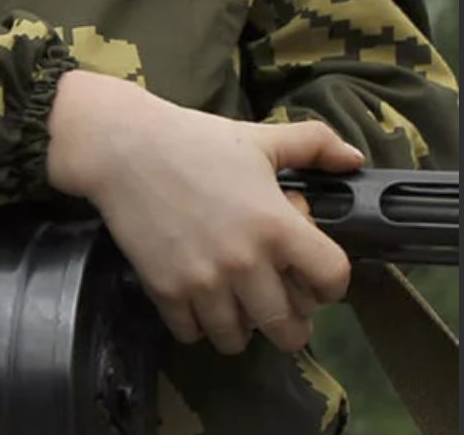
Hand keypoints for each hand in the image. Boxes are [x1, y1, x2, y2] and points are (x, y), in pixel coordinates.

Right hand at [46, 71, 360, 355]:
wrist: (120, 146)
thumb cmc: (192, 139)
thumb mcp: (257, 137)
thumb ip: (313, 144)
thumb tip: (356, 159)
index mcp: (276, 226)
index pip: (333, 281)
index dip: (328, 282)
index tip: (310, 275)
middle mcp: (246, 263)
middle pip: (289, 331)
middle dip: (287, 319)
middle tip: (270, 297)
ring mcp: (204, 282)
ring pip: (238, 340)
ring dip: (239, 325)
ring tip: (230, 300)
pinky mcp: (165, 291)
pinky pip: (192, 334)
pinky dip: (195, 323)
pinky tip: (193, 296)